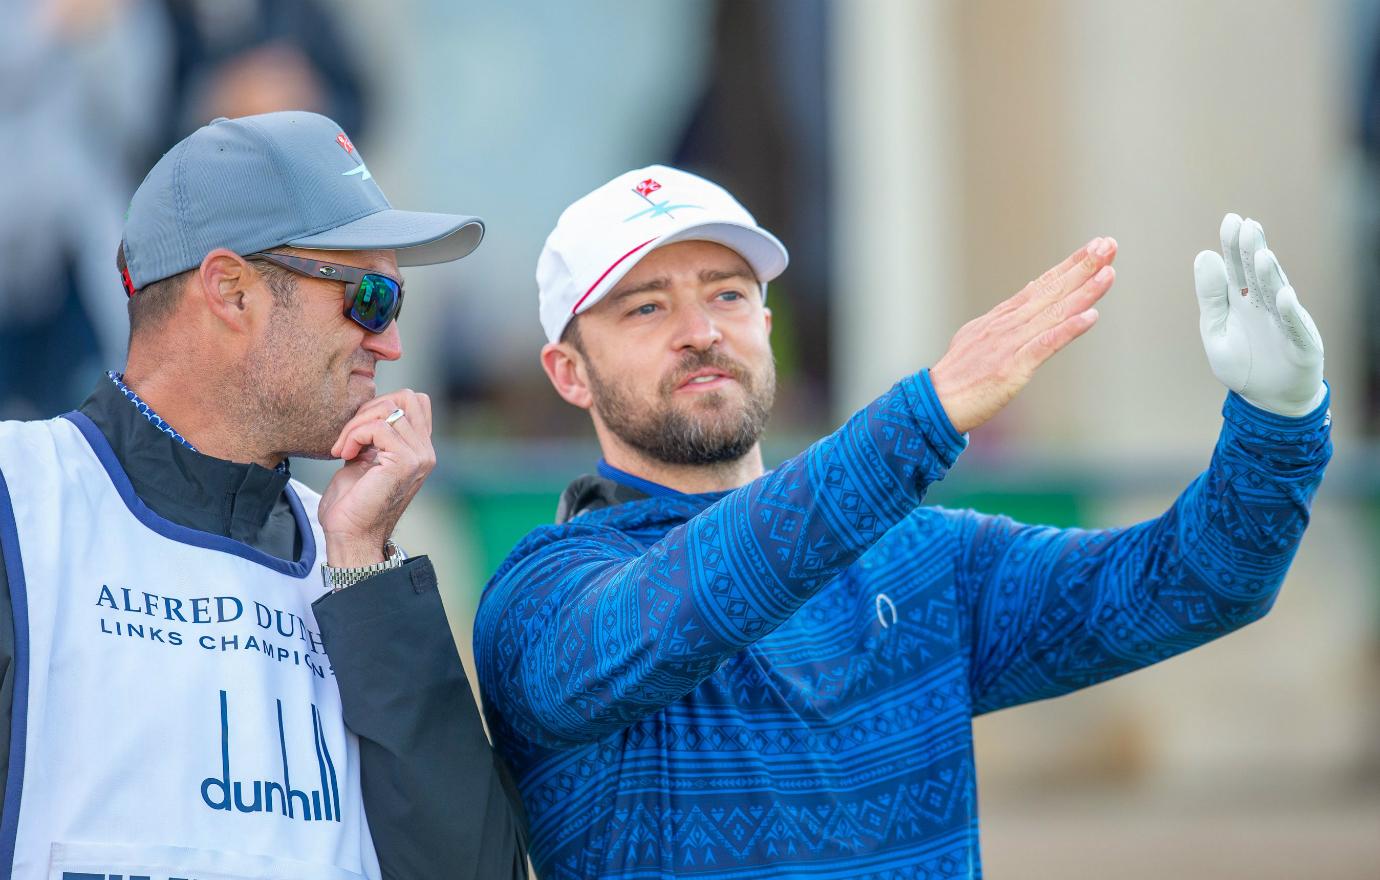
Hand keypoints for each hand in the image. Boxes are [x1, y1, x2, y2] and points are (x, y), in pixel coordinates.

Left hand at [318, 390, 435, 566]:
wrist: (351, 535)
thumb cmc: (353, 503)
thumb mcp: (365, 459)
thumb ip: (374, 436)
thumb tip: (365, 411)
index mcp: (419, 449)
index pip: (415, 401)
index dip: (382, 404)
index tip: (358, 430)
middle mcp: (425, 451)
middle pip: (407, 396)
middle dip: (370, 408)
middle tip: (350, 436)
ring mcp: (419, 456)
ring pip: (388, 410)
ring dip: (356, 425)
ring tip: (344, 448)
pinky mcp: (406, 462)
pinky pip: (378, 427)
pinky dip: (354, 435)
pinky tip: (345, 455)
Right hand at [930, 237, 1117, 433]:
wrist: (934, 404)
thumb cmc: (957, 378)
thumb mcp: (977, 339)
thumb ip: (1003, 323)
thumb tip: (1023, 303)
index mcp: (1000, 318)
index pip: (1040, 285)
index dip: (1069, 266)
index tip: (1094, 248)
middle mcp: (1007, 324)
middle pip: (1051, 291)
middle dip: (1082, 267)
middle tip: (1108, 244)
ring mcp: (1010, 344)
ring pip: (1053, 313)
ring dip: (1083, 292)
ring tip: (1108, 272)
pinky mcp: (1012, 368)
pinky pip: (1045, 345)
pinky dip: (1068, 329)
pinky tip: (1090, 317)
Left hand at [1193, 214, 1324, 415]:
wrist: (1269, 399)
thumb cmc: (1242, 362)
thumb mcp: (1215, 329)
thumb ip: (1210, 297)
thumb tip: (1203, 254)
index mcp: (1242, 301)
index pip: (1237, 268)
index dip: (1234, 246)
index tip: (1231, 220)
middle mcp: (1265, 307)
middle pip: (1257, 275)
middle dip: (1252, 251)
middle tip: (1246, 225)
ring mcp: (1284, 324)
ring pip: (1277, 295)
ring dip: (1269, 276)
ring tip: (1261, 255)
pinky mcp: (1300, 345)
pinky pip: (1294, 328)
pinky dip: (1288, 313)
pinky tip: (1283, 295)